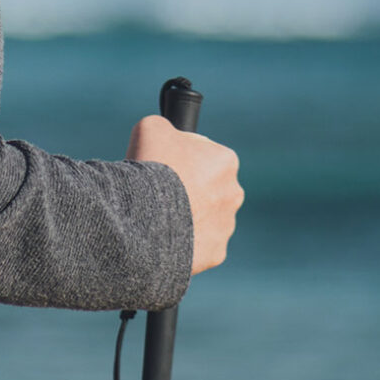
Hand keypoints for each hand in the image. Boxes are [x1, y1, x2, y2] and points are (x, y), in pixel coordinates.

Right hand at [129, 114, 242, 274]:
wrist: (145, 219)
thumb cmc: (150, 168)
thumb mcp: (152, 128)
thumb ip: (166, 127)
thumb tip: (167, 134)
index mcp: (226, 161)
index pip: (207, 154)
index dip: (184, 156)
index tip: (166, 162)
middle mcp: (234, 193)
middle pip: (210, 187)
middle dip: (191, 189)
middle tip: (162, 191)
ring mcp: (226, 225)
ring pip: (207, 217)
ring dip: (190, 216)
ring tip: (160, 216)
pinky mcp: (216, 252)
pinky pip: (201, 244)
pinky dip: (186, 241)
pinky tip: (165, 236)